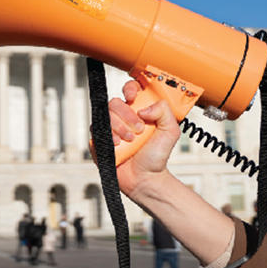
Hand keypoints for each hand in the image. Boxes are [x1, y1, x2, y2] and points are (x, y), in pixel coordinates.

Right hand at [107, 80, 181, 201]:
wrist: (146, 178)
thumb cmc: (157, 156)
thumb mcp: (170, 131)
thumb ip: (164, 111)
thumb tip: (144, 108)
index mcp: (139, 111)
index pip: (130, 90)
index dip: (130, 89)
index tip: (133, 97)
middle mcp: (123, 117)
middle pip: (114, 102)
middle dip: (126, 115)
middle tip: (138, 129)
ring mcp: (110, 129)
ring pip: (104, 115)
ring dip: (118, 127)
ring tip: (130, 140)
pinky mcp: (100, 140)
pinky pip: (96, 131)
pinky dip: (107, 137)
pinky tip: (117, 145)